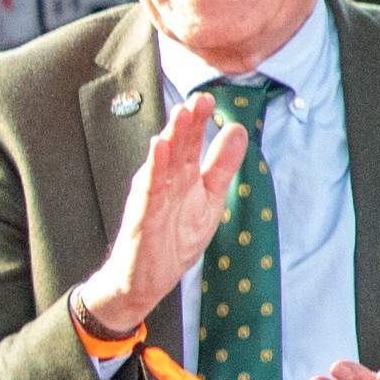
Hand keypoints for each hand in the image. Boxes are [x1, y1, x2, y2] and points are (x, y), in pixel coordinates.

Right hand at [75, 94, 244, 337]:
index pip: (191, 143)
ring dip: (170, 139)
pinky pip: (148, 191)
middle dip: (187, 124)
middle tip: (199, 99)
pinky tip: (157, 150)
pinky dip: (153, 170)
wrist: (145, 280)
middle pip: (177, 148)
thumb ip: (221, 165)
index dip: (199, 122)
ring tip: (180, 116)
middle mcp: (164, 182)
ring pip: (162, 164)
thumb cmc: (174, 238)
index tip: (210, 98)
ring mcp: (151, 199)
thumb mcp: (209, 199)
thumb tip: (237, 129)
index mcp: (182, 176)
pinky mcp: (143, 218)